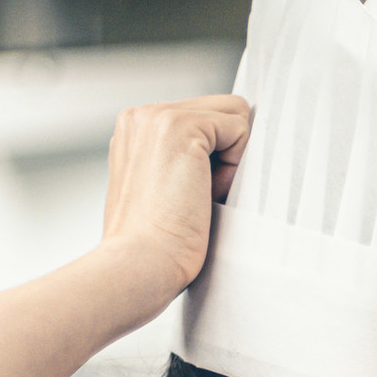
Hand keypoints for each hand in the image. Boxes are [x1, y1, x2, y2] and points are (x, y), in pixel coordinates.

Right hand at [101, 96, 250, 308]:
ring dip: (230, 161)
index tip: (189, 197)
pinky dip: (235, 166)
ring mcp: (158, 116)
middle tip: (197, 199)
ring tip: (198, 197)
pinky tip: (206, 193)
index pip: (203, 119)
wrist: (139, 265)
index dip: (212, 160)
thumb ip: (181, 162)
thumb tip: (223, 155)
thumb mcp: (163, 191)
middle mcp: (141, 115)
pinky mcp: (180, 125)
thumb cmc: (152, 247)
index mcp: (135, 130)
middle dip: (224, 155)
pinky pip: (240, 127)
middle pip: (221, 110)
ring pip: (234, 114)